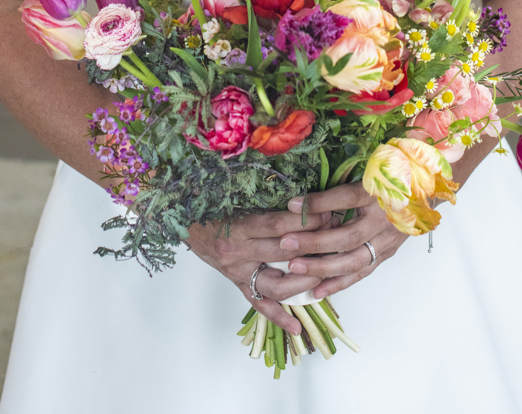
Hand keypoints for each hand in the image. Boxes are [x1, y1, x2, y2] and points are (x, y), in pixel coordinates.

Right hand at [186, 207, 332, 333]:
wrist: (185, 221)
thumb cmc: (213, 205)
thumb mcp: (234, 196)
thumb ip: (263, 199)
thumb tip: (300, 196)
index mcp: (238, 227)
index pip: (277, 225)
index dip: (304, 220)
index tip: (326, 211)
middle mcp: (238, 252)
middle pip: (283, 253)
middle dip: (314, 244)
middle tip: (336, 235)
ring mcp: (239, 273)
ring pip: (277, 285)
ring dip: (304, 281)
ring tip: (326, 273)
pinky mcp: (238, 285)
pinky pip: (260, 305)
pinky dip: (279, 317)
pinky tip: (297, 327)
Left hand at [278, 182, 408, 300]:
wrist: (425, 189)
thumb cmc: (392, 174)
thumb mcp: (370, 170)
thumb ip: (342, 180)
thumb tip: (306, 190)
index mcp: (379, 193)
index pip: (345, 198)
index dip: (318, 203)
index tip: (291, 205)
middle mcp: (383, 219)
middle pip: (347, 236)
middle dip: (314, 243)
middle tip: (286, 244)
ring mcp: (387, 239)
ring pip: (354, 260)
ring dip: (323, 268)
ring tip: (295, 268)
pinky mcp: (387, 253)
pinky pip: (362, 272)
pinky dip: (339, 283)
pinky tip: (317, 290)